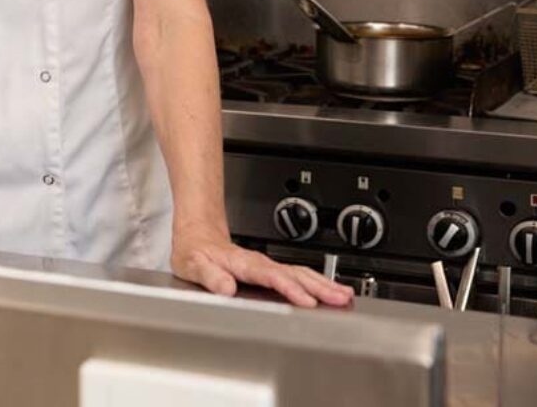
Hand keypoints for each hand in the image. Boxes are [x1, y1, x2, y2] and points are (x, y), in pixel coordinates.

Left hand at [172, 227, 352, 307]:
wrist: (197, 235)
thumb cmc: (194, 252)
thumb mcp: (192, 264)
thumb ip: (209, 275)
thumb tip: (225, 288)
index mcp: (241, 263)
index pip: (270, 276)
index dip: (289, 288)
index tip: (306, 300)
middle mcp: (258, 262)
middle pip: (293, 273)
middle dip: (318, 286)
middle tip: (340, 298)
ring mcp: (267, 264)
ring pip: (300, 272)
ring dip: (323, 284)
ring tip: (344, 295)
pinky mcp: (270, 269)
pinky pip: (298, 274)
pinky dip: (317, 281)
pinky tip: (330, 289)